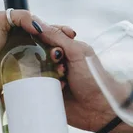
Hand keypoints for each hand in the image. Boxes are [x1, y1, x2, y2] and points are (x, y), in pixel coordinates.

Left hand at [0, 10, 74, 102]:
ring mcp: (34, 69)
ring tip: (62, 68)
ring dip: (63, 67)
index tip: (70, 33)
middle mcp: (34, 51)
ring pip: (56, 67)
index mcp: (30, 36)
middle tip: (63, 52)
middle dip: (65, 50)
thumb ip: (19, 15)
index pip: (51, 32)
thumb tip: (39, 26)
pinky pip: (48, 83)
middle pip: (57, 49)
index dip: (62, 32)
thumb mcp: (0, 20)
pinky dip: (57, 83)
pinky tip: (60, 82)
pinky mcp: (31, 84)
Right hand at [12, 16, 116, 132]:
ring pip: (33, 68)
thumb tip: (37, 22)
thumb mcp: (77, 52)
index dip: (41, 36)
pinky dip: (37, 85)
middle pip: (36, 51)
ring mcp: (50, 77)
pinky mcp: (46, 92)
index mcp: (66, 48)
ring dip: (42, 72)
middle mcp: (56, 61)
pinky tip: (48, 87)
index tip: (42, 39)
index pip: (45, 35)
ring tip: (60, 77)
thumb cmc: (93, 78)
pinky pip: (33, 86)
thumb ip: (57, 37)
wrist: (99, 109)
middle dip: (42, 55)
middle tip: (58, 62)